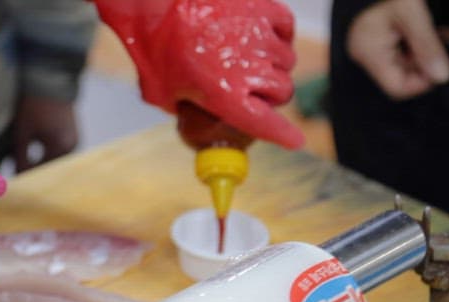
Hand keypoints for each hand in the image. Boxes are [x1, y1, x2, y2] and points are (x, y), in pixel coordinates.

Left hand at [12, 96, 77, 172]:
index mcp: (60, 146)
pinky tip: (36, 153)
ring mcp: (75, 141)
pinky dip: (48, 154)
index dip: (24, 175)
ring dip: (41, 162)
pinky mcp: (74, 135)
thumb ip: (21, 156)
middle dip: (33, 170)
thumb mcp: (23, 131)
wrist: (50, 81)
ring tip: (23, 162)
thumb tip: (17, 175)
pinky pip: (60, 151)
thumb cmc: (34, 105)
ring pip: (54, 160)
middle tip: (15, 172)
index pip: (41, 170)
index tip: (12, 179)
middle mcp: (72, 146)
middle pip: (49, 167)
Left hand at [93, 0, 303, 148]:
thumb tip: (190, 115)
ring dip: (273, 65)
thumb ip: (181, 109)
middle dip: (271, 96)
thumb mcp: (159, 91)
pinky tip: (261, 37)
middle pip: (282, 92)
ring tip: (247, 58)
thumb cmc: (153, 45)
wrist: (154, 2)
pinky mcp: (262, 9)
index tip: (295, 141)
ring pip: (286, 61)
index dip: (283, 135)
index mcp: (226, 95)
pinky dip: (279, 35)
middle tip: (252, 89)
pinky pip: (286, 28)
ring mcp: (259, 37)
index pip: (267, 123)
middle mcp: (249, 69)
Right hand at [347, 0, 448, 98]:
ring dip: (423, 60)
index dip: (423, 82)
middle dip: (424, 68)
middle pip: (400, 79)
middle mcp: (364, 57)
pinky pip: (400, 59)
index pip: (397, 88)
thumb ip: (427, 46)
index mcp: (369, 51)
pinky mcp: (375, 47)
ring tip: (440, 42)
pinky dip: (418, 53)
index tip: (441, 66)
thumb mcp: (412, 14)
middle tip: (443, 52)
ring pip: (403, 70)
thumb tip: (442, 77)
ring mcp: (369, 53)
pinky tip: (431, 41)